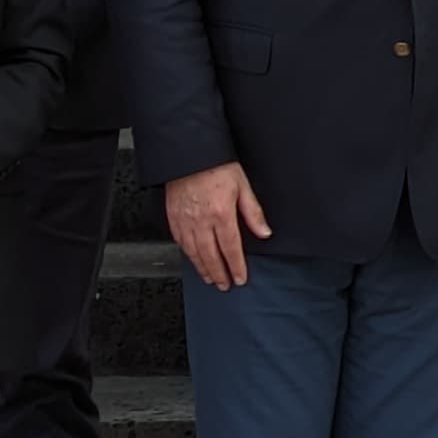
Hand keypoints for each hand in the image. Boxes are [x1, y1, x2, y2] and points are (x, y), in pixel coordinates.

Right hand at [166, 162, 271, 289]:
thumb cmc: (216, 165)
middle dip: (220, 273)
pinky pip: (180, 241)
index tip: (240, 277)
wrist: (189, 153)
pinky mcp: (173, 216)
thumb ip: (253, 212)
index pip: (231, 248)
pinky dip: (187, 254)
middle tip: (225, 285)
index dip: (236, 266)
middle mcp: (201, 220)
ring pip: (194, 252)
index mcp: (221, 213)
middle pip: (211, 255)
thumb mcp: (242, 185)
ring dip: (203, 268)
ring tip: (210, 278)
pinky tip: (193, 259)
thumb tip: (264, 232)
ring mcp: (185, 220)